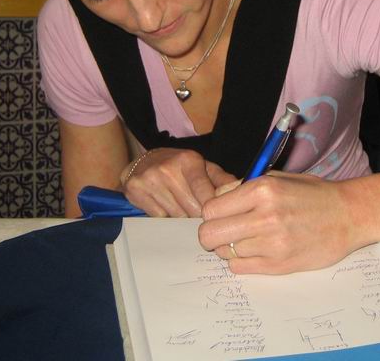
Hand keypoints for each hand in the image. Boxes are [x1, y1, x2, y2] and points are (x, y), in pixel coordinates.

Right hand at [121, 148, 235, 216]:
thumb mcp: (203, 167)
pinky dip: (166, 219)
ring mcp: (150, 180)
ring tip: (184, 211)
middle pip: (191, 208)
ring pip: (175, 215)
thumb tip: (243, 190)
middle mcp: (168, 169)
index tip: (218, 215)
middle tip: (202, 217)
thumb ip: (222, 180)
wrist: (143, 162)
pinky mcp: (136, 191)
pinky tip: (168, 209)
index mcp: (188, 160)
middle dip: (199, 216)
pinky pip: (159, 218)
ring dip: (183, 219)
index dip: (212, 207)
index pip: (204, 191)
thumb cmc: (180, 167)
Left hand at [198, 171, 359, 273]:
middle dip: (210, 234)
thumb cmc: (313, 194)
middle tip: (223, 232)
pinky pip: (240, 267)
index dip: (211, 213)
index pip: (211, 209)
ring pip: (225, 252)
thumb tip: (216, 199)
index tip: (220, 215)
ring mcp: (272, 243)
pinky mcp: (280, 265)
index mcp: (262, 190)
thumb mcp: (278, 179)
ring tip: (249, 238)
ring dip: (230, 247)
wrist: (349, 215)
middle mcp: (264, 216)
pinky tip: (255, 251)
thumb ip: (244, 188)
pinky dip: (241, 261)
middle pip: (210, 234)